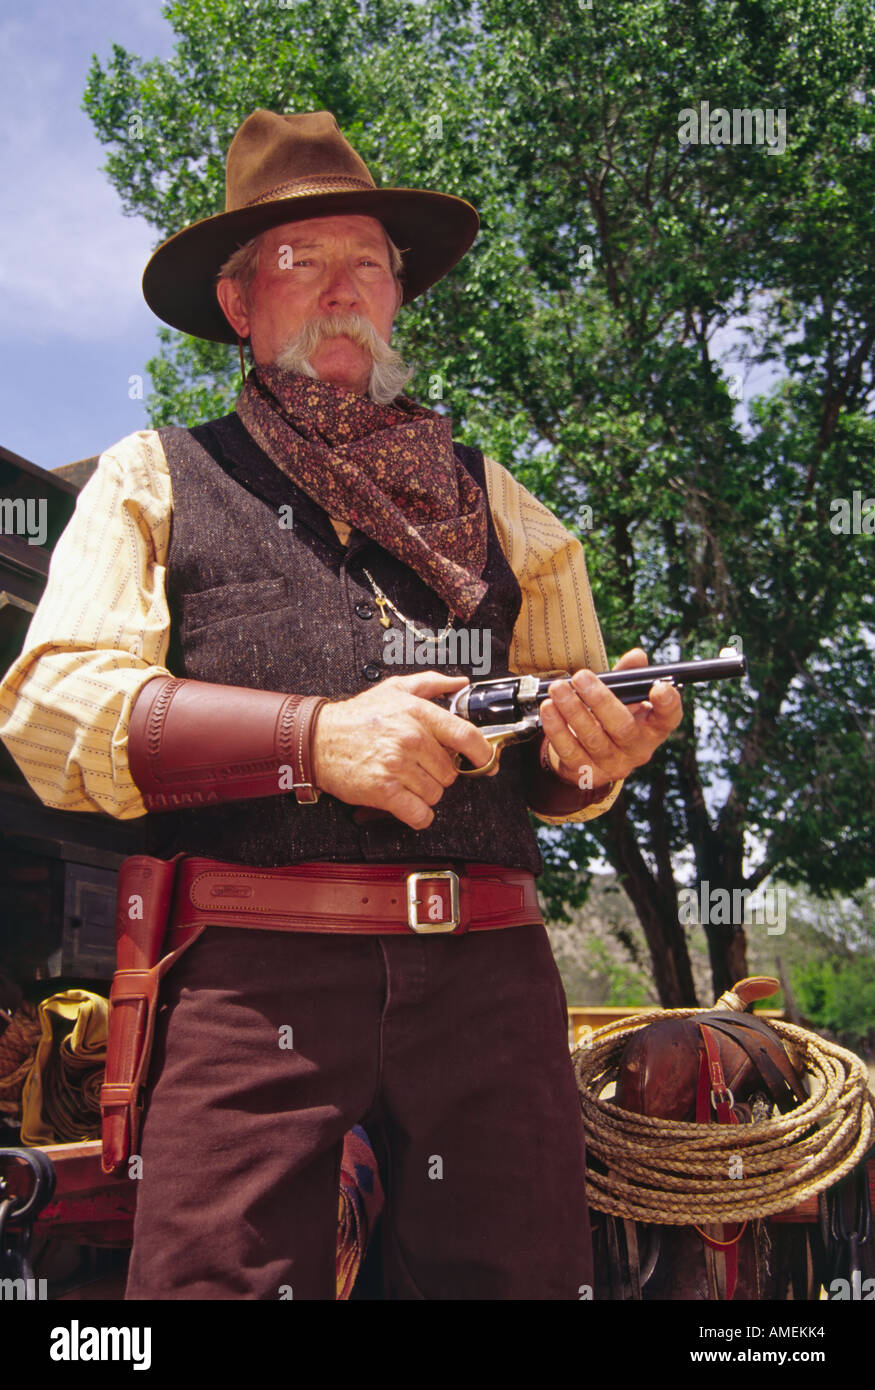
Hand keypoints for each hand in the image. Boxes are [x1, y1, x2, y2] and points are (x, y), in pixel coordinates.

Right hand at [311, 672, 497, 829]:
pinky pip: (420, 814)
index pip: (466, 736)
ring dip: (424, 793)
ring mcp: (398, 765)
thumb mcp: (394, 689)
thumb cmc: (357, 717)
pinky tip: (407, 804)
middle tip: (418, 767)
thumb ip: (431, 684)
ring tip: (404, 780)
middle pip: (450, 772)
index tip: (485, 762)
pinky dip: (418, 815)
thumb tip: (461, 684)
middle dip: (437, 773)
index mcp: (418, 713)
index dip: (482, 753)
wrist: (317, 739)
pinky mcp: (384, 790)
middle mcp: (411, 738)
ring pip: (436, 794)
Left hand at [538, 648, 682, 790]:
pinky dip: (556, 728)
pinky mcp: (586, 773)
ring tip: (558, 689)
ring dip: (572, 710)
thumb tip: (637, 657)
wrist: (589, 756)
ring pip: (592, 738)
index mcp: (652, 728)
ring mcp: (612, 764)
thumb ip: (628, 676)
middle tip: (581, 677)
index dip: (668, 704)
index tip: (659, 688)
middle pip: (622, 727)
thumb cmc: (611, 719)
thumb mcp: (624, 698)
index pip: (669, 718)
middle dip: (600, 699)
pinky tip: (548, 709)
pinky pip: (569, 750)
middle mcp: (637, 749)